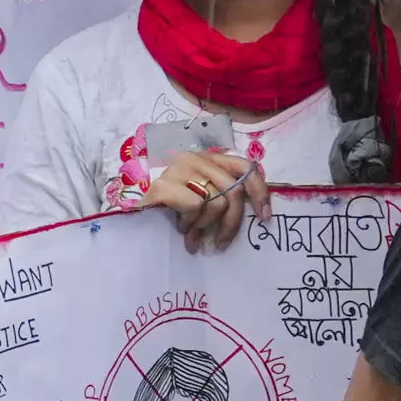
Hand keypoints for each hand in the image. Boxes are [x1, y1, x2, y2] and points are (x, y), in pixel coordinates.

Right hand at [143, 143, 265, 249]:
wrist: (136, 218)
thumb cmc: (173, 211)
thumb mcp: (204, 199)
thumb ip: (225, 196)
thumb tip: (259, 211)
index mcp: (209, 159)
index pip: (245, 167)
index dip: (259, 191)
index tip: (265, 216)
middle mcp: (195, 158)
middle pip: (233, 191)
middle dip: (231, 223)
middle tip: (220, 242)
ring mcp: (178, 169)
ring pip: (216, 202)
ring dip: (205, 226)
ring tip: (192, 234)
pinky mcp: (164, 186)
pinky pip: (195, 207)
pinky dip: (190, 223)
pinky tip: (180, 228)